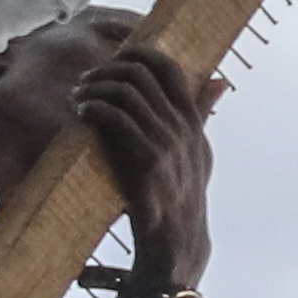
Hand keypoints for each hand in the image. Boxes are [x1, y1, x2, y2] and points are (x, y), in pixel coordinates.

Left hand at [74, 41, 220, 295]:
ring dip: (94, 87)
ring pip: (125, 91)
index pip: (171, 69)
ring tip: (78, 97)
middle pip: (142, 74)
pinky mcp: (147, 161)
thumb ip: (202, 115)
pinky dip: (93, 107)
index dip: (139, 54)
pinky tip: (81, 112)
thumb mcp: (199, 154)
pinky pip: (115, 117)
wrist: (176, 243)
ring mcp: (167, 145)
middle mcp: (183, 130)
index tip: (115, 60)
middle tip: (88, 81)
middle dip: (107, 69)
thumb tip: (219, 81)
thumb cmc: (180, 198)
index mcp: (194, 124)